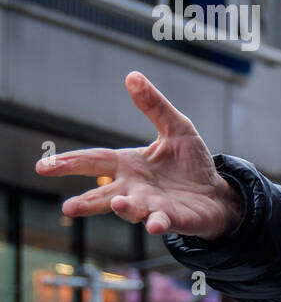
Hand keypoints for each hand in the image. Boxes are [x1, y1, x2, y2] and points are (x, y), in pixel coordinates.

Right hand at [34, 72, 242, 239]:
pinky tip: (154, 224)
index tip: (43, 166)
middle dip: (85, 201)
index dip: (69, 163)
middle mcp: (133, 188)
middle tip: (67, 208)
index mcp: (128, 164)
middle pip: (103, 194)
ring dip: (123, 208)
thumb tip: (132, 76)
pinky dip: (156, 223)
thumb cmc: (191, 163)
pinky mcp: (171, 219)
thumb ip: (154, 106)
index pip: (94, 160)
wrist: (216, 193)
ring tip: (117, 204)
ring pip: (130, 209)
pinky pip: (160, 222)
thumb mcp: (177, 128)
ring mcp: (150, 206)